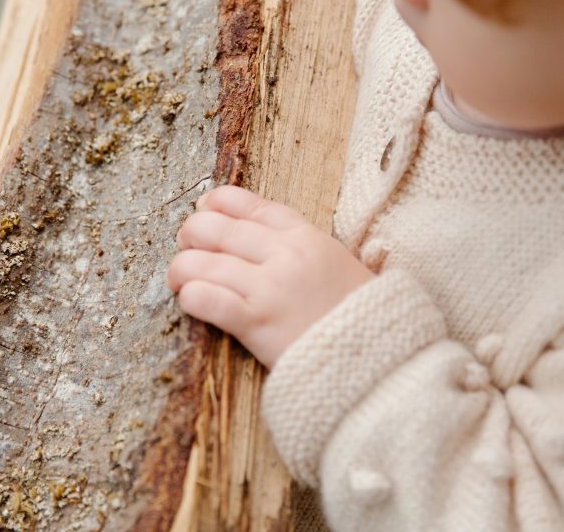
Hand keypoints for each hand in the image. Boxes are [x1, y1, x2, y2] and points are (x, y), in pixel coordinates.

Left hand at [166, 185, 374, 367]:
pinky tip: (190, 301)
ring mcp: (271, 288)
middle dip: (191, 235)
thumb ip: (304, 248)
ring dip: (181, 269)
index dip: (217, 203)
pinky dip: (191, 297)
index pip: (249, 205)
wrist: (383, 359)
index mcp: (306, 236)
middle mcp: (285, 254)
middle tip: (186, 247)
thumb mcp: (339, 265)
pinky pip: (208, 300)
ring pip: (202, 263)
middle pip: (216, 228)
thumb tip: (263, 239)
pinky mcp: (259, 324)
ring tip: (179, 279)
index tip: (204, 208)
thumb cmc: (364, 316)